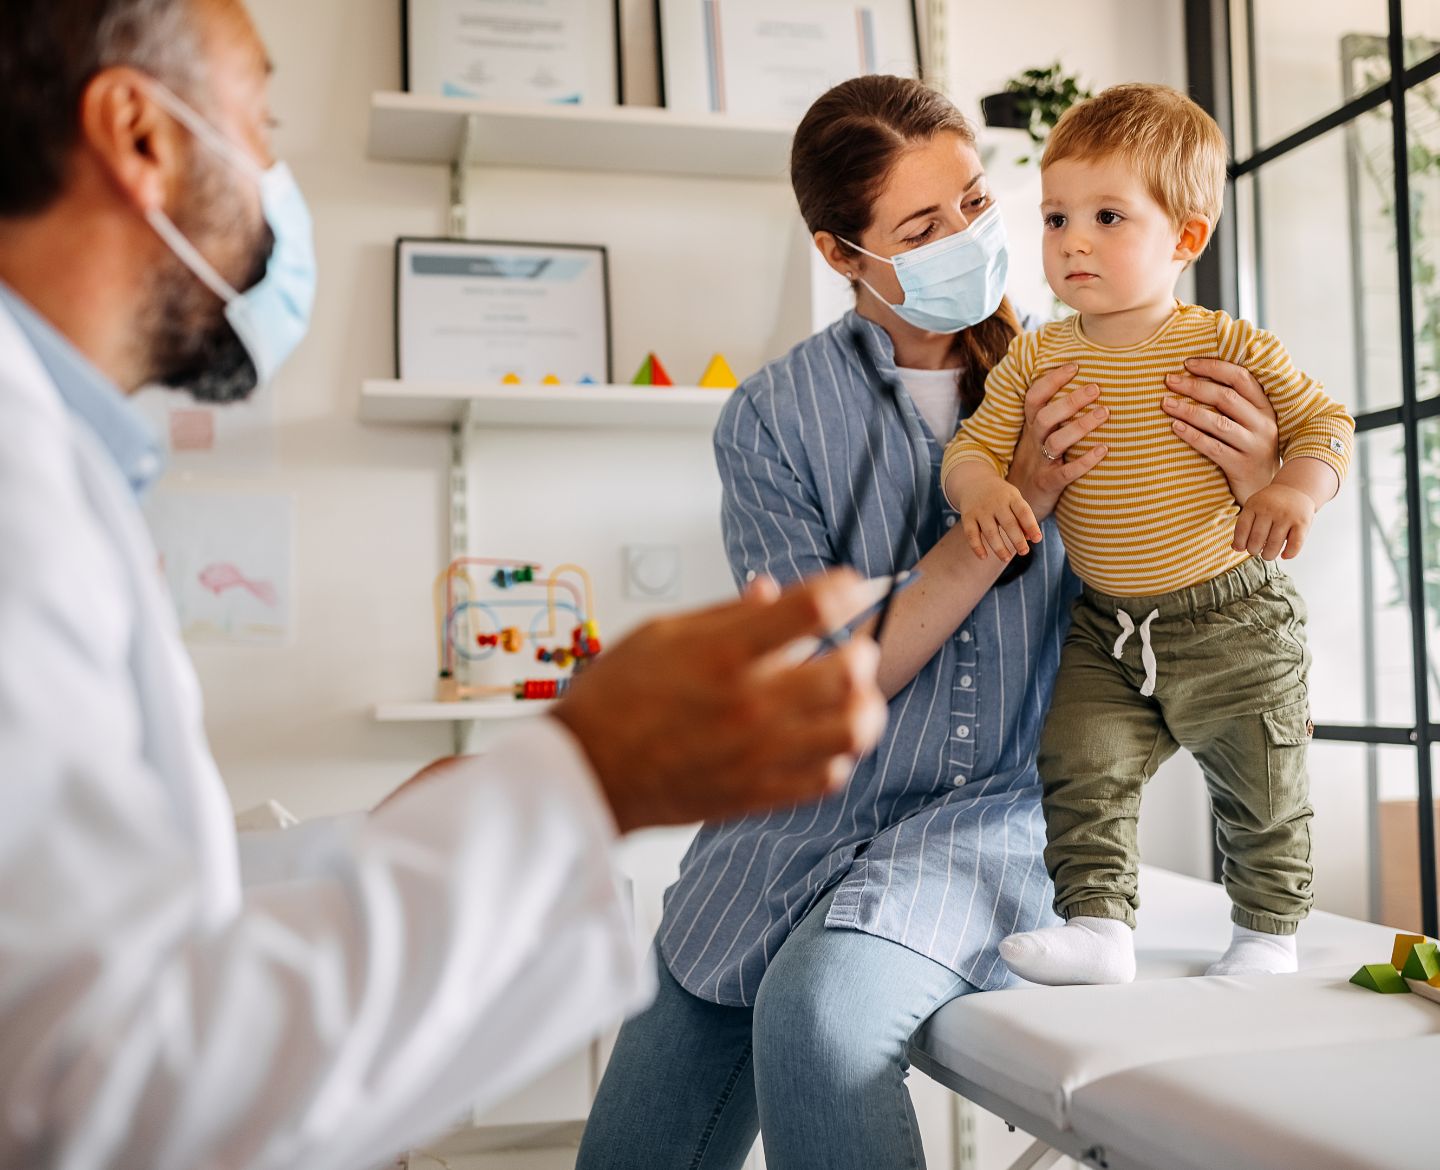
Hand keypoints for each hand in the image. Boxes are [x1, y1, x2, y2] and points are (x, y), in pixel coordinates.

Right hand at [552, 571, 887, 831]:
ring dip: (863, 706)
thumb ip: (726, 613)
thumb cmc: (615, 700)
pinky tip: (820, 737)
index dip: (844, 589)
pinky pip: (830, 776)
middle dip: (862, 651)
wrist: (587, 772)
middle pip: (850, 672)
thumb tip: (772, 591)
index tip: (846, 587)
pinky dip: (838, 752)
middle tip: (851, 648)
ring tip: (848, 697)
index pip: (814, 608)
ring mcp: (759, 753)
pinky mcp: (760, 793)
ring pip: (854, 729)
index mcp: (723, 654)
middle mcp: (748, 703)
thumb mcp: (661, 632)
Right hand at [959, 475, 1041, 561]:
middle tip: (1024, 552)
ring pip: (990, 531)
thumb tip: (1030, 538)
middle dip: (1017, 540)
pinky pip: (971, 534)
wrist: (974, 481)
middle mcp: (996, 502)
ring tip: (1006, 558)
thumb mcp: (1014, 500)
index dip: (1031, 526)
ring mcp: (980, 510)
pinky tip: (983, 557)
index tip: (1037, 540)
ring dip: (999, 547)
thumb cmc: (1001, 496)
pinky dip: (977, 547)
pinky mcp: (967, 517)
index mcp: (1011, 497)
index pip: (1023, 512)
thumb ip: (1022, 518)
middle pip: (1008, 523)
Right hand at [1010, 363, 1107, 519]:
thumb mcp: (1037, 438)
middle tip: (1096, 388)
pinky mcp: (1048, 484)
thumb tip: (1083, 385)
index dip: (1052, 380)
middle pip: (1045, 416)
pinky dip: (1085, 461)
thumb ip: (1052, 416)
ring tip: (1104, 413)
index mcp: (1031, 427)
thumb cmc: (1036, 463)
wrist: (1017, 502)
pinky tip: (1104, 450)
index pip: (1034, 398)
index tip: (1075, 365)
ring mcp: (1040, 463)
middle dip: (1070, 401)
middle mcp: (1033, 442)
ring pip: (1055, 442)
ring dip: (1080, 426)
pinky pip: (1066, 473)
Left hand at [1162, 358, 1279, 504]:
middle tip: (1168, 380)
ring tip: (1165, 402)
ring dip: (1188, 410)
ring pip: (1218, 422)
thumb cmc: (1249, 451)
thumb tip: (1196, 376)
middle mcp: (1263, 424)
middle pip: (1226, 398)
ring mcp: (1254, 446)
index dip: (1214, 367)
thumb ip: (1234, 404)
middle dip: (1195, 386)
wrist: (1267, 491)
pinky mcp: (1241, 466)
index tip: (1187, 363)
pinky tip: (1174, 427)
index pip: (1241, 378)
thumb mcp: (1250, 425)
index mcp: (1265, 408)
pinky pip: (1213, 447)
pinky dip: (1192, 435)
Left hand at [1233, 482, 1314, 559]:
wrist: (1296, 489)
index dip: (1240, 542)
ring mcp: (1287, 516)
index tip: (1242, 548)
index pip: (1242, 528)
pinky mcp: (1302, 523)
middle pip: (1257, 538)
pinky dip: (1288, 554)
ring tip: (1267, 555)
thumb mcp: (1254, 507)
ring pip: (1274, 543)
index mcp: (1254, 505)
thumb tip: (1235, 548)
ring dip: (1268, 555)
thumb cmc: (1270, 504)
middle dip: (1253, 550)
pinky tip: (1284, 555)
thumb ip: (1244, 525)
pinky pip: (1295, 544)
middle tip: (1255, 551)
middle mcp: (1270, 510)